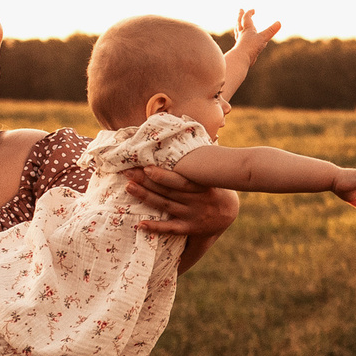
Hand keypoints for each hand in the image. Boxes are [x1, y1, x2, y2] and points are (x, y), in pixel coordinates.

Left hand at [122, 166, 241, 235]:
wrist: (228, 213)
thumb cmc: (214, 186)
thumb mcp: (211, 172)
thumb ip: (200, 155)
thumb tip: (187, 127)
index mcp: (203, 186)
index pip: (180, 180)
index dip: (163, 175)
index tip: (146, 166)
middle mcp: (197, 201)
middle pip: (168, 190)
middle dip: (146, 180)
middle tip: (127, 171)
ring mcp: (192, 215)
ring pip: (166, 205)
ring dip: (146, 196)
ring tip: (128, 187)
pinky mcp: (189, 228)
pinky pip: (171, 229)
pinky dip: (156, 227)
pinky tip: (140, 224)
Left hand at [230, 7, 281, 59]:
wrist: (241, 58)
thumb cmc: (251, 47)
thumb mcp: (263, 38)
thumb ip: (271, 30)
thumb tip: (279, 22)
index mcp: (247, 29)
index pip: (247, 18)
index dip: (249, 13)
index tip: (253, 10)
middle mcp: (242, 34)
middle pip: (240, 22)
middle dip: (240, 16)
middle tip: (240, 10)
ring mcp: (240, 41)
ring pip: (238, 31)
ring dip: (238, 26)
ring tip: (238, 24)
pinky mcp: (240, 49)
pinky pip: (239, 40)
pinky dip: (240, 37)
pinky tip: (241, 40)